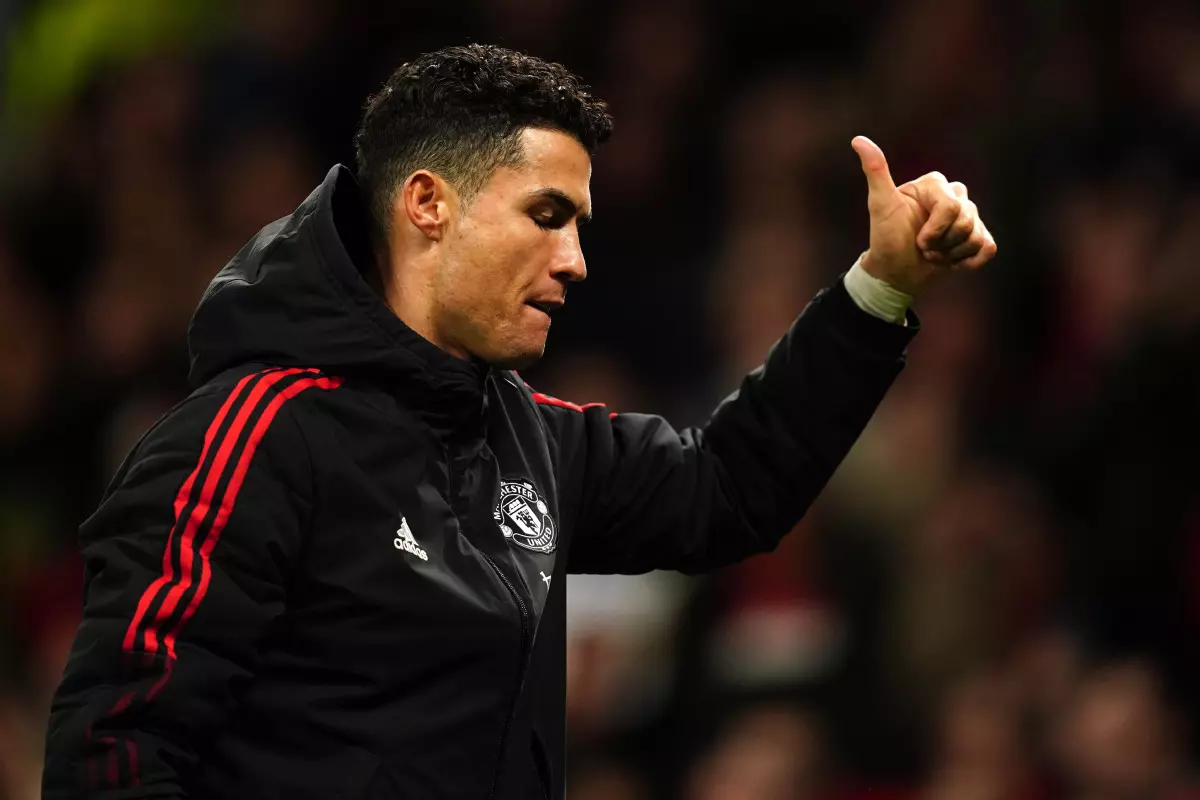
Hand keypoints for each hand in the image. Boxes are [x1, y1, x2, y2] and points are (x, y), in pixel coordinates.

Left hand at [851, 136, 996, 295]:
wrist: (895, 271)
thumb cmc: (886, 237)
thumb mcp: (880, 204)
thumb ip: (875, 171)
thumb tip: (858, 140)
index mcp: (935, 184)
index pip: (950, 207)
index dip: (935, 230)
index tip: (917, 238)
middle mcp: (955, 195)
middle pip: (966, 220)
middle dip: (943, 242)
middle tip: (923, 247)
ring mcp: (969, 217)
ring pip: (976, 236)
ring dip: (951, 254)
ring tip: (933, 254)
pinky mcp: (978, 237)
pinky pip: (988, 248)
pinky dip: (970, 261)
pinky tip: (951, 262)